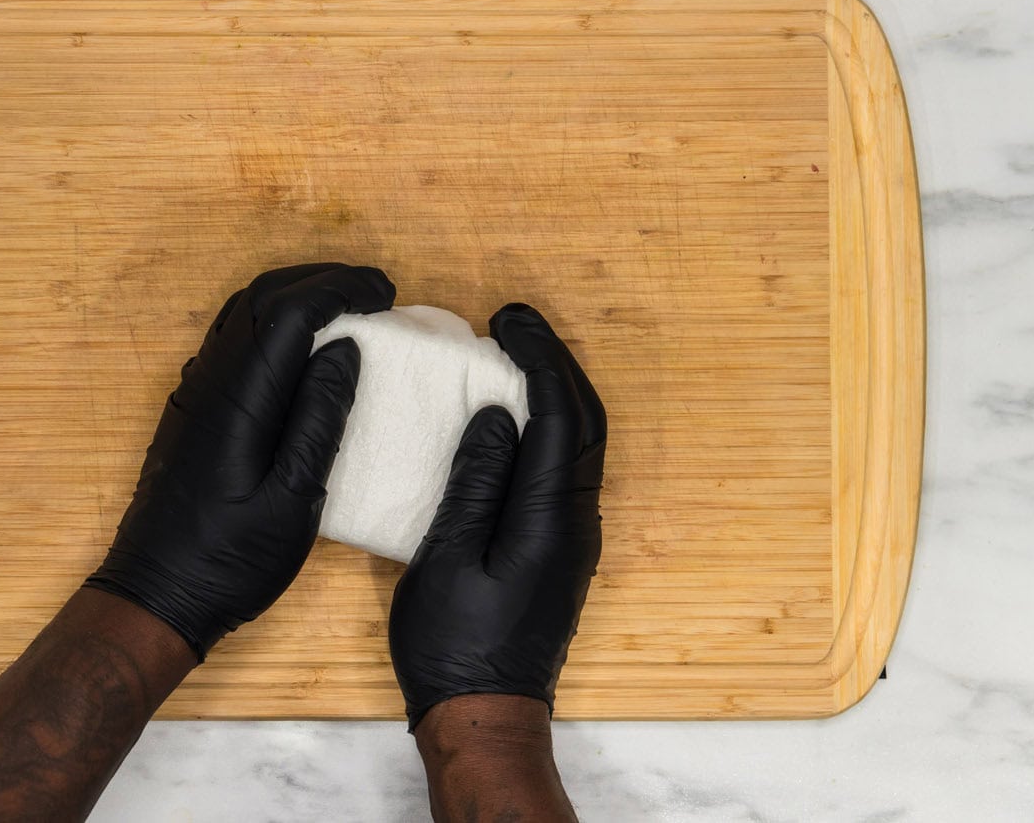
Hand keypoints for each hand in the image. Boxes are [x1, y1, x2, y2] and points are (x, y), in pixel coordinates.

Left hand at [86, 263, 395, 659]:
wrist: (156, 594)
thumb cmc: (230, 561)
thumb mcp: (293, 503)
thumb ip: (318, 421)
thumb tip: (343, 351)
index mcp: (238, 399)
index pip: (289, 312)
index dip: (340, 290)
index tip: (385, 295)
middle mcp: (209, 381)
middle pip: (261, 296)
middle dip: (321, 280)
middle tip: (375, 292)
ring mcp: (194, 392)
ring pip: (242, 312)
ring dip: (295, 295)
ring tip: (347, 310)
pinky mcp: (192, 409)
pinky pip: (232, 339)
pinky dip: (273, 323)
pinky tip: (303, 348)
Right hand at [389, 303, 605, 729]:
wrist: (485, 713)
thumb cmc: (453, 644)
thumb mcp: (448, 559)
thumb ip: (476, 483)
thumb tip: (501, 414)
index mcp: (549, 517)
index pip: (559, 413)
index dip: (538, 358)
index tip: (506, 321)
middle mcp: (577, 520)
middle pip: (584, 420)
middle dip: (556, 362)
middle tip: (513, 324)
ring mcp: (575, 535)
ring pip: (581, 442)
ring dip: (556, 390)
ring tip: (513, 357)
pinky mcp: (563, 547)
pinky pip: (567, 466)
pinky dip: (548, 424)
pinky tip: (515, 416)